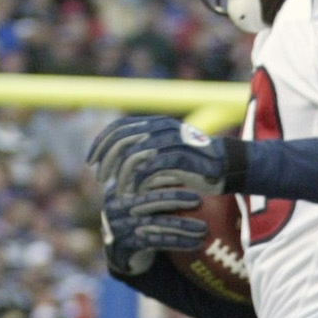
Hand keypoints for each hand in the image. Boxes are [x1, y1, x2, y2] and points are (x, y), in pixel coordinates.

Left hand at [87, 115, 234, 197]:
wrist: (226, 166)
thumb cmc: (193, 163)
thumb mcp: (166, 151)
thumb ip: (145, 150)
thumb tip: (116, 159)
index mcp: (155, 123)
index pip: (118, 128)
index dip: (100, 144)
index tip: (91, 162)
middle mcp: (161, 128)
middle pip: (121, 141)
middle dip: (106, 161)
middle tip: (100, 179)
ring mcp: (171, 141)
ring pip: (134, 156)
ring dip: (123, 177)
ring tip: (120, 192)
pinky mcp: (180, 157)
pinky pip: (151, 169)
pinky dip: (140, 183)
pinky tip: (137, 194)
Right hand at [100, 184, 207, 275]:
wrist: (118, 248)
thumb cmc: (137, 216)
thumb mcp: (138, 196)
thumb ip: (153, 183)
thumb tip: (177, 164)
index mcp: (121, 188)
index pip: (142, 179)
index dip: (161, 178)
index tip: (182, 177)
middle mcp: (119, 207)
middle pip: (148, 200)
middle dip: (174, 199)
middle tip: (197, 200)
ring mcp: (123, 227)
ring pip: (155, 223)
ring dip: (181, 225)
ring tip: (202, 228)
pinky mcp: (130, 245)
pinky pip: (157, 242)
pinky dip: (178, 242)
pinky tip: (195, 243)